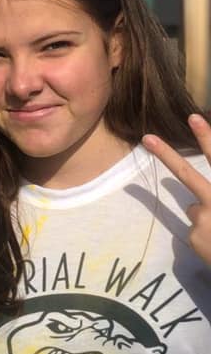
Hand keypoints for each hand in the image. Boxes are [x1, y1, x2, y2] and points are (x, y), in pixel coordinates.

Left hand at [143, 114, 210, 264]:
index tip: (193, 118)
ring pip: (195, 207)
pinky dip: (203, 235)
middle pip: (188, 174)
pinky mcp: (192, 236)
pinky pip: (195, 228)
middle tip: (147, 138)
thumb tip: (197, 199)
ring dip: (206, 216)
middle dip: (167, 154)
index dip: (207, 137)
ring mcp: (204, 218)